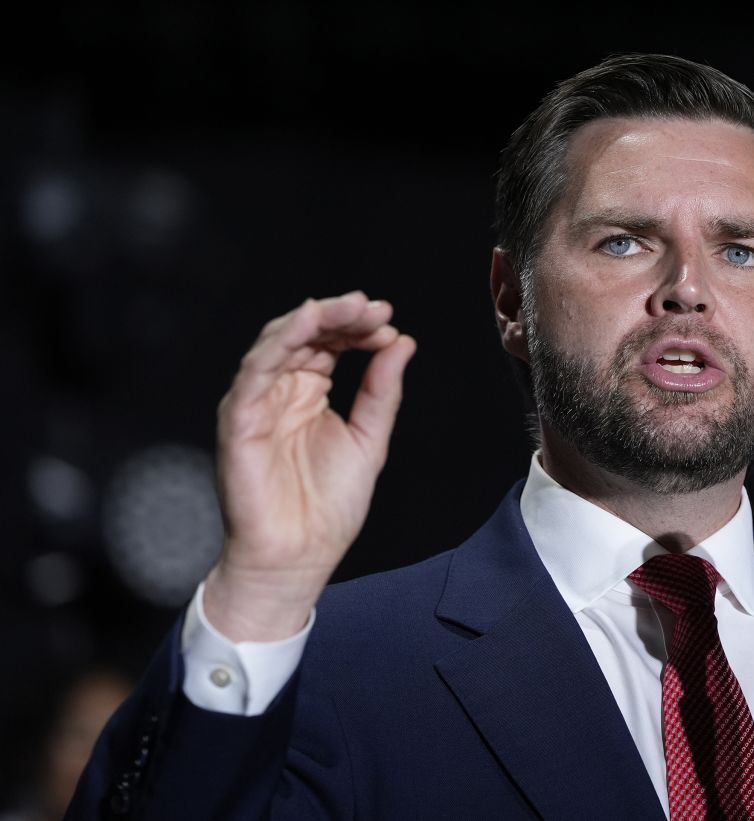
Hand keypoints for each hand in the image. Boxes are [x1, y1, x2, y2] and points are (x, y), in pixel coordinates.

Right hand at [202, 291, 416, 641]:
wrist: (299, 557)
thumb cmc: (327, 508)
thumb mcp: (368, 439)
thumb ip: (382, 390)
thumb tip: (402, 343)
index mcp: (308, 394)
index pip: (329, 343)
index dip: (356, 327)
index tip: (388, 323)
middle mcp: (280, 392)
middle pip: (304, 335)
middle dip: (339, 315)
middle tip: (373, 307)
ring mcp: (257, 404)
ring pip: (277, 343)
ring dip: (313, 319)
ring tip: (350, 307)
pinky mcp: (240, 421)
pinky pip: (254, 373)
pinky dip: (280, 343)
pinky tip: (307, 324)